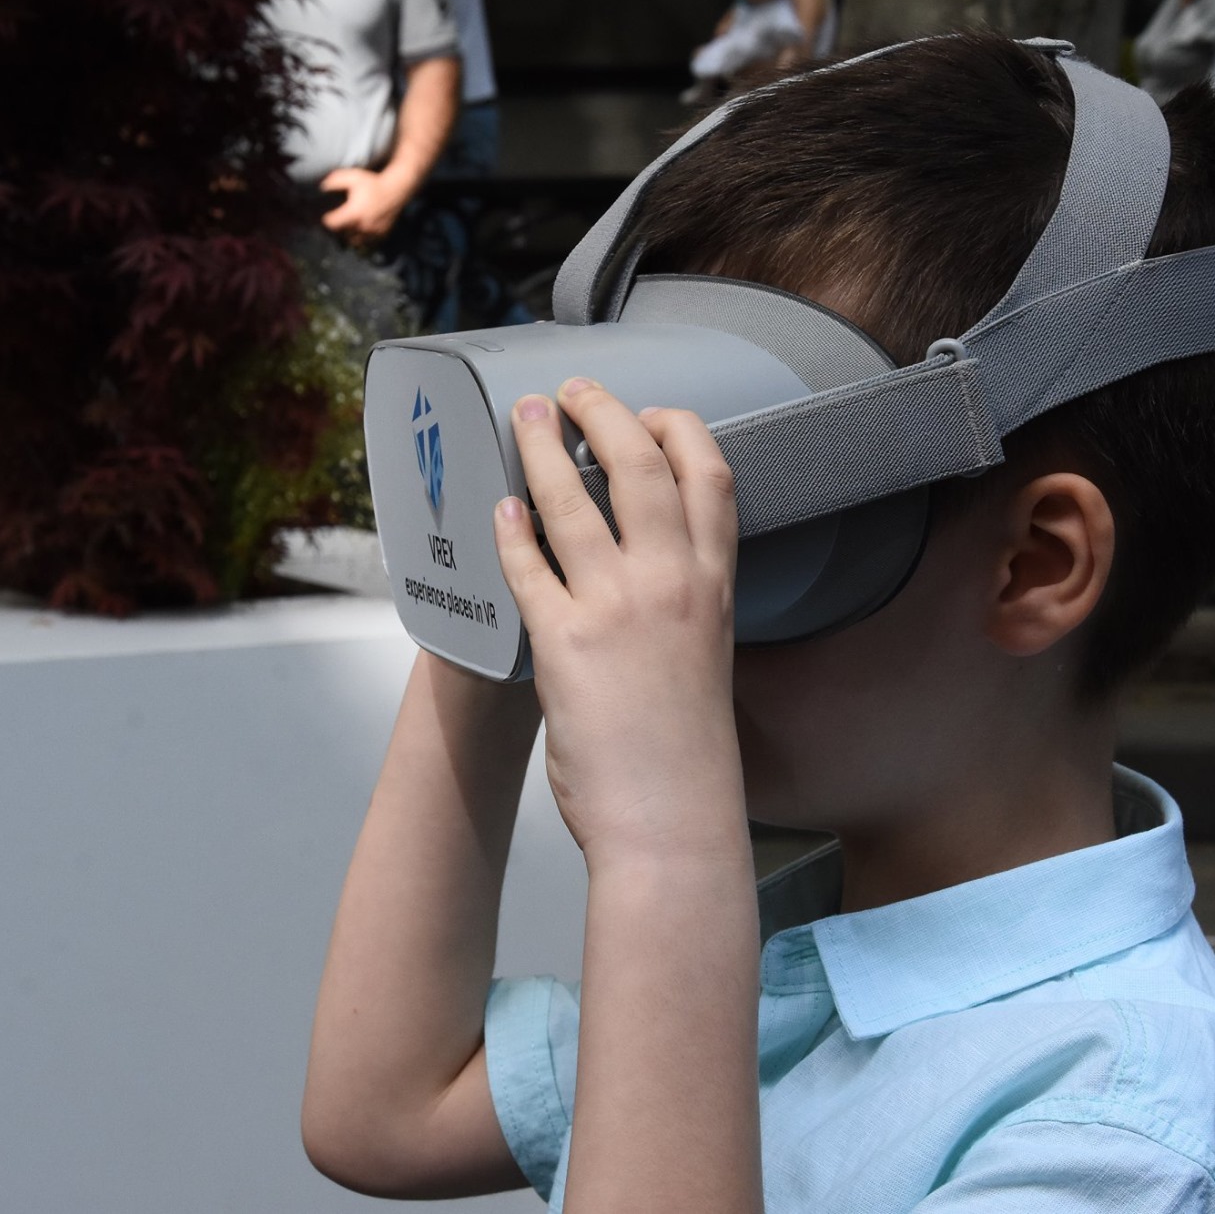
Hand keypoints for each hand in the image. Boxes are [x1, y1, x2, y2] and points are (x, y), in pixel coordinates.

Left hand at [320, 166, 410, 245]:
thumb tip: (321, 187)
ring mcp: (372, 232)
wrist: (396, 190)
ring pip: (354, 242)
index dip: (327, 220)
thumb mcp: (352, 176)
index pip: (332, 224)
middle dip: (338, 228)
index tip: (327, 215)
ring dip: (349, 236)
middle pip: (342, 235)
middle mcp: (362, 226)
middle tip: (337, 220)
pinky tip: (360, 230)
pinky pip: (368, 243)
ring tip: (348, 228)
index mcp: (353, 213)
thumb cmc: (373, 182)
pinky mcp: (381, 235)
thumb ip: (334, 181)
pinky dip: (362, 239)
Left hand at [490, 379, 743, 862]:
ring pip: (573, 498)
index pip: (711, 476)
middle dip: (603, 412)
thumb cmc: (688, 755)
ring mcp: (618, 609)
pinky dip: (510, 529)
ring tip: (524, 419)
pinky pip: (527, 564)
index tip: (649, 414)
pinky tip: (499, 509)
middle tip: (572, 391)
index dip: (678, 429)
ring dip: (541, 447)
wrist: (673, 823)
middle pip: (639, 463)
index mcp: (715, 588)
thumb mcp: (707, 659)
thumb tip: (643, 576)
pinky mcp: (564, 643)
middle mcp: (672, 584)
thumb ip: (682, 607)